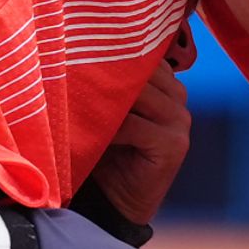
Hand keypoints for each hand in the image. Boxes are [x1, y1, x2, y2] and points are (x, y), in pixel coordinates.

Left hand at [89, 61, 191, 225]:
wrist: (116, 201)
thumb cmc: (105, 149)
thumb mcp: (106, 109)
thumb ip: (107, 82)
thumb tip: (76, 48)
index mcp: (165, 82)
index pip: (142, 52)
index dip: (110, 51)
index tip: (78, 48)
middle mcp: (178, 95)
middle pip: (141, 69)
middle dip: (104, 73)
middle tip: (68, 71)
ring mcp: (180, 120)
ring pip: (138, 94)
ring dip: (103, 99)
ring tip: (75, 103)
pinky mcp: (174, 145)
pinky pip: (134, 126)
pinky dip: (108, 129)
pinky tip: (89, 134)